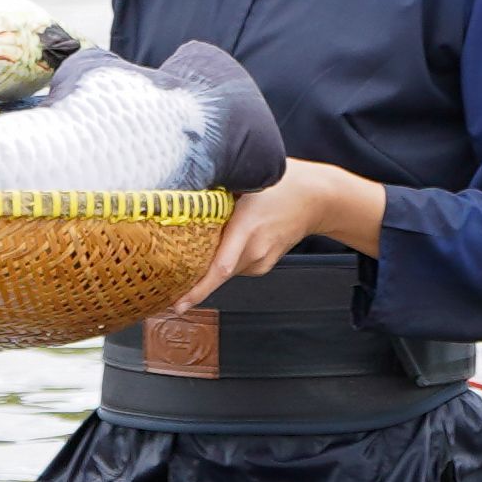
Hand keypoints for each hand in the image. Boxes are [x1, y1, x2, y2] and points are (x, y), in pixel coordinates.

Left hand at [161, 160, 387, 313]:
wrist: (317, 198)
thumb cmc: (282, 183)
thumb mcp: (246, 178)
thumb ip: (215, 189)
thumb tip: (181, 191)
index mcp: (246, 228)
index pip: (218, 268)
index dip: (196, 290)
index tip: (176, 303)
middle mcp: (253, 251)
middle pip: (215, 273)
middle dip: (191, 282)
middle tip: (165, 288)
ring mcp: (260, 261)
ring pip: (224, 269)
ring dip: (208, 264)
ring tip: (197, 247)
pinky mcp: (263, 264)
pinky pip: (235, 266)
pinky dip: (223, 258)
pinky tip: (226, 240)